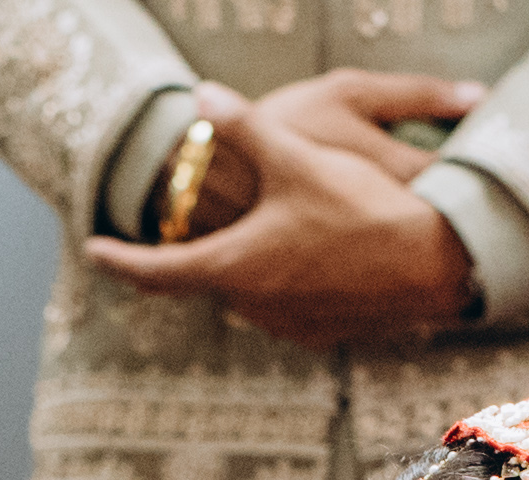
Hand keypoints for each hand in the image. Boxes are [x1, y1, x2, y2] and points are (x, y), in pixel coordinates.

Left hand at [91, 80, 484, 350]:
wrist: (434, 265)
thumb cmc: (362, 211)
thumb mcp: (296, 159)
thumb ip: (247, 128)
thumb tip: (204, 96)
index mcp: (233, 266)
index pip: (157, 270)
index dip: (120, 260)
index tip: (93, 250)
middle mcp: (253, 306)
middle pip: (207, 279)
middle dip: (198, 253)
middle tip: (187, 227)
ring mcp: (289, 326)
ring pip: (249, 294)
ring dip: (247, 268)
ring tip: (259, 236)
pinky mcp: (324, 335)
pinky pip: (288, 307)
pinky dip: (284, 283)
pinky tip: (308, 257)